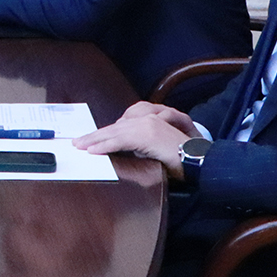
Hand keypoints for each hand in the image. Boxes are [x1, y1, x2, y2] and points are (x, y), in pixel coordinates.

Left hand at [73, 102, 197, 179]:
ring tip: (80, 147)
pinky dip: (105, 146)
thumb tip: (120, 149)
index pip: (119, 126)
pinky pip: (121, 141)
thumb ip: (139, 145)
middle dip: (94, 136)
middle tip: (77, 142)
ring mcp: (147, 124)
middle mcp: (146, 118)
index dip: (102, 133)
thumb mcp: (154, 148)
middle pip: (114, 127)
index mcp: (147, 119)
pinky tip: (94, 151)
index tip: (88, 140)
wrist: (199, 158)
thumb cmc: (180, 156)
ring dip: (95, 140)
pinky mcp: (148, 134)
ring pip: (114, 133)